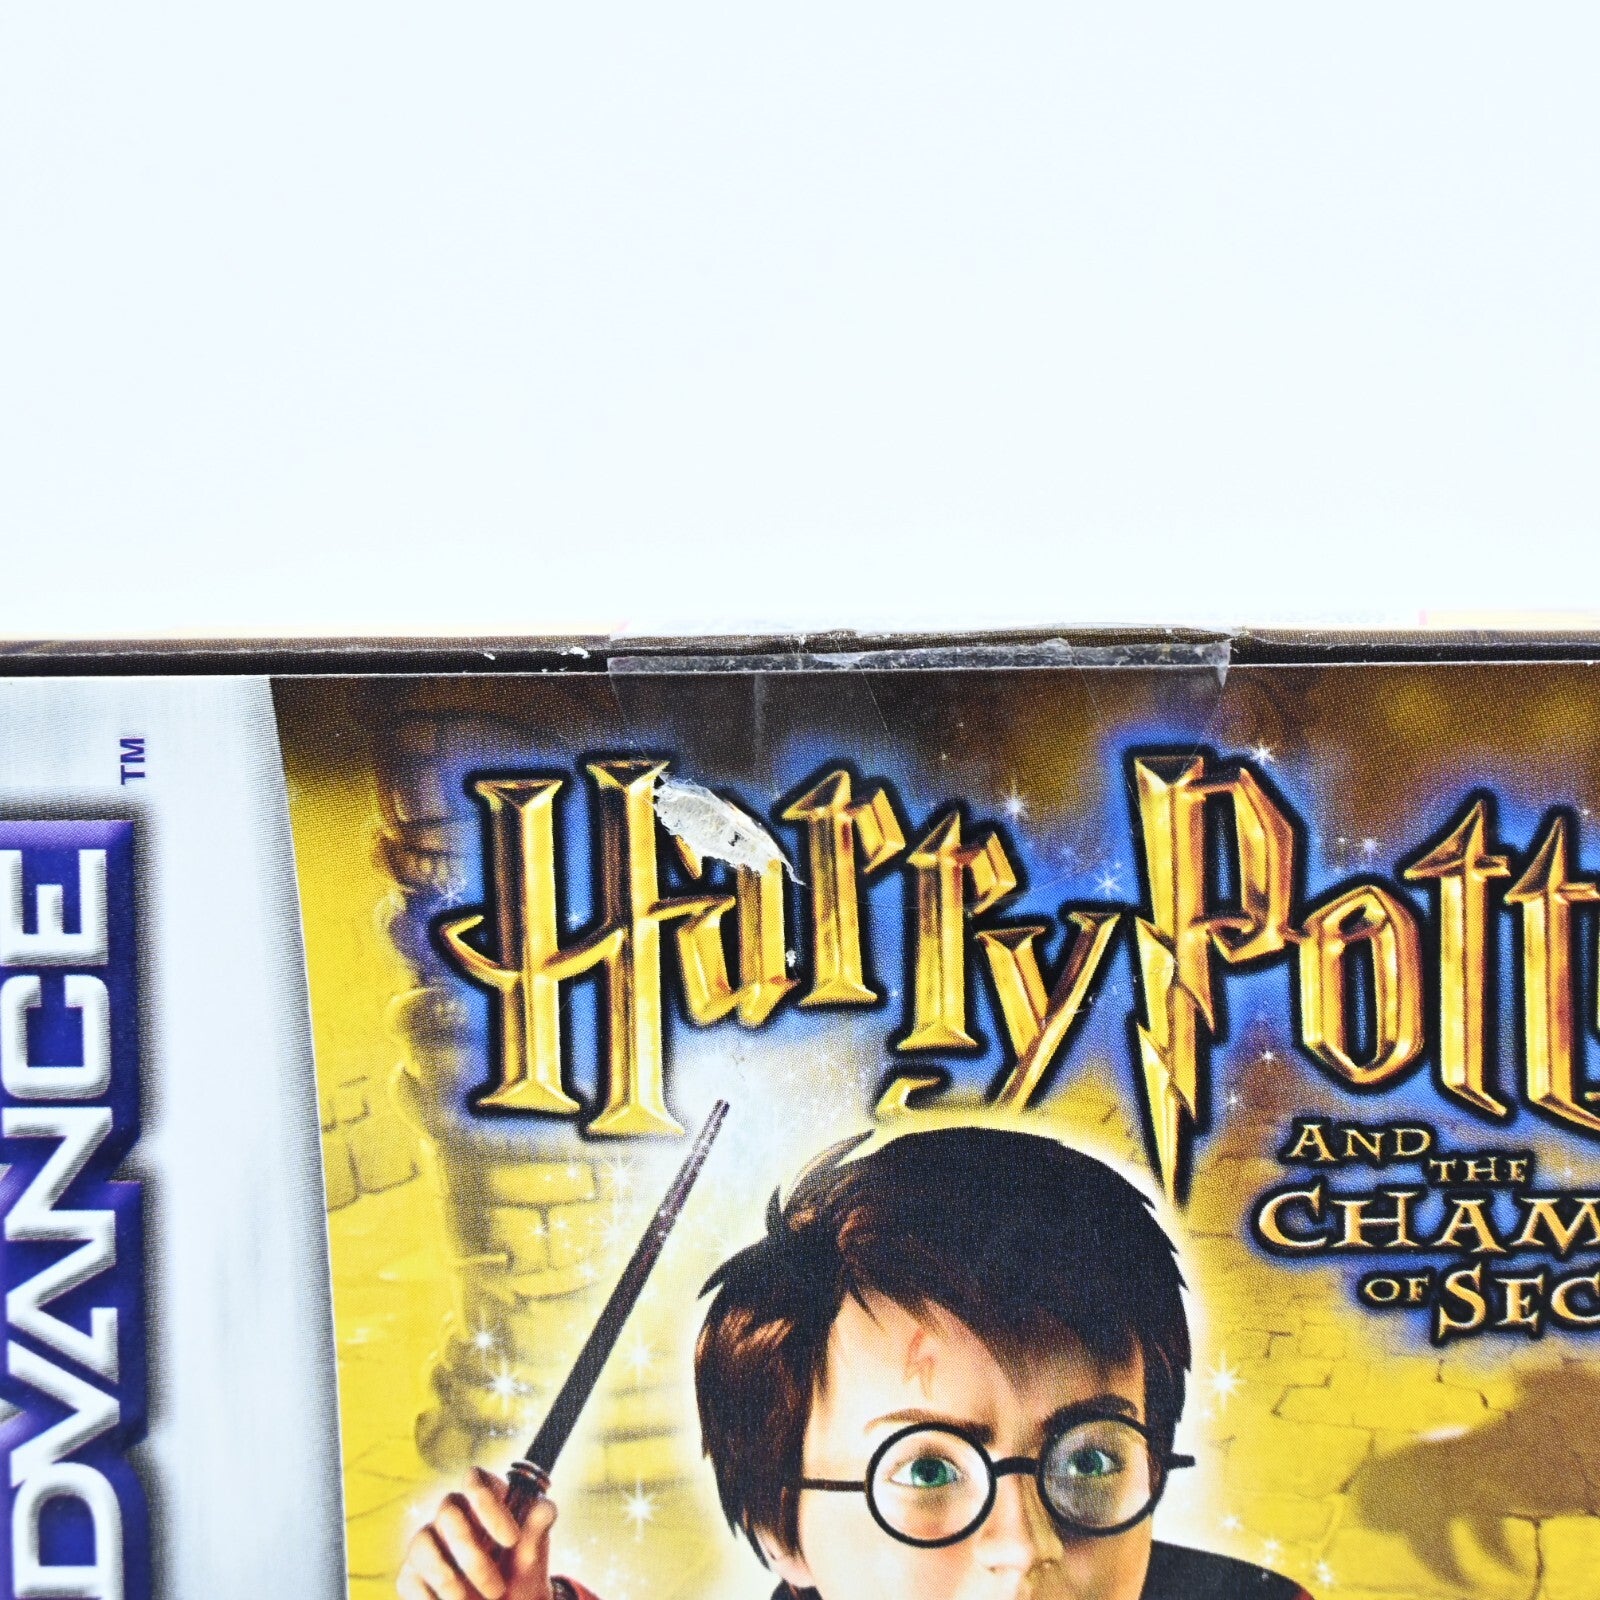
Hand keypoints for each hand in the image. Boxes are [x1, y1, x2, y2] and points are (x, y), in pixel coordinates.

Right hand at [398, 1468, 557, 1599]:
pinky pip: (409, 1577)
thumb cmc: (520, 1575)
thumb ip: (537, 1530)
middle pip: (447, 1512)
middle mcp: (451, 1515)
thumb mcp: (532, 1556)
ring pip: (422, 1542)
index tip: (512, 1540)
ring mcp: (428, 1542)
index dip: (489, 1504)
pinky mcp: (412, 1573)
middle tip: (497, 1589)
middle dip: (472, 1554)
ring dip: (447, 1578)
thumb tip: (546, 1508)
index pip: (475, 1480)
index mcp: (483, 1500)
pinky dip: (428, 1597)